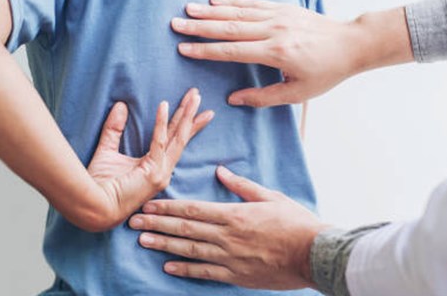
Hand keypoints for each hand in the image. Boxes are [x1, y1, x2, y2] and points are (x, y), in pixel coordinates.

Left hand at [87, 88, 213, 228]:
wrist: (93, 207)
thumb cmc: (97, 186)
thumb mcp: (107, 151)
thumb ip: (114, 129)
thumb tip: (121, 105)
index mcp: (155, 168)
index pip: (174, 140)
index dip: (184, 123)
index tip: (193, 106)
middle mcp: (163, 170)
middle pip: (181, 137)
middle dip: (191, 114)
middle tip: (198, 94)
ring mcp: (161, 173)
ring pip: (178, 137)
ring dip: (186, 114)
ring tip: (194, 96)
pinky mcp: (154, 173)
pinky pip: (160, 142)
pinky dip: (161, 122)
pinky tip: (163, 105)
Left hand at [129, 166, 330, 289]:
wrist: (313, 254)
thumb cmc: (295, 222)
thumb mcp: (271, 197)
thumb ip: (243, 186)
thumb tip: (221, 171)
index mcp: (235, 214)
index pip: (193, 210)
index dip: (168, 208)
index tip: (149, 205)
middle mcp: (227, 236)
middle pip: (185, 229)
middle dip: (157, 224)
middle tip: (133, 222)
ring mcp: (230, 258)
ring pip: (190, 251)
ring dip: (164, 246)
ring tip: (143, 241)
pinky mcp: (237, 275)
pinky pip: (205, 272)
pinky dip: (185, 270)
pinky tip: (168, 267)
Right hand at [172, 0, 376, 106]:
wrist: (351, 44)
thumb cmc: (326, 72)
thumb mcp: (297, 93)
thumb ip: (263, 97)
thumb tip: (233, 100)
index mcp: (277, 53)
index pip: (233, 51)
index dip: (206, 51)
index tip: (184, 49)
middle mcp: (275, 31)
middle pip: (230, 27)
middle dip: (200, 27)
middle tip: (175, 25)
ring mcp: (280, 16)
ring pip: (239, 12)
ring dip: (211, 11)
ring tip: (187, 10)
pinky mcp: (284, 7)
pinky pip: (253, 3)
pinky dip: (232, 1)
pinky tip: (215, 0)